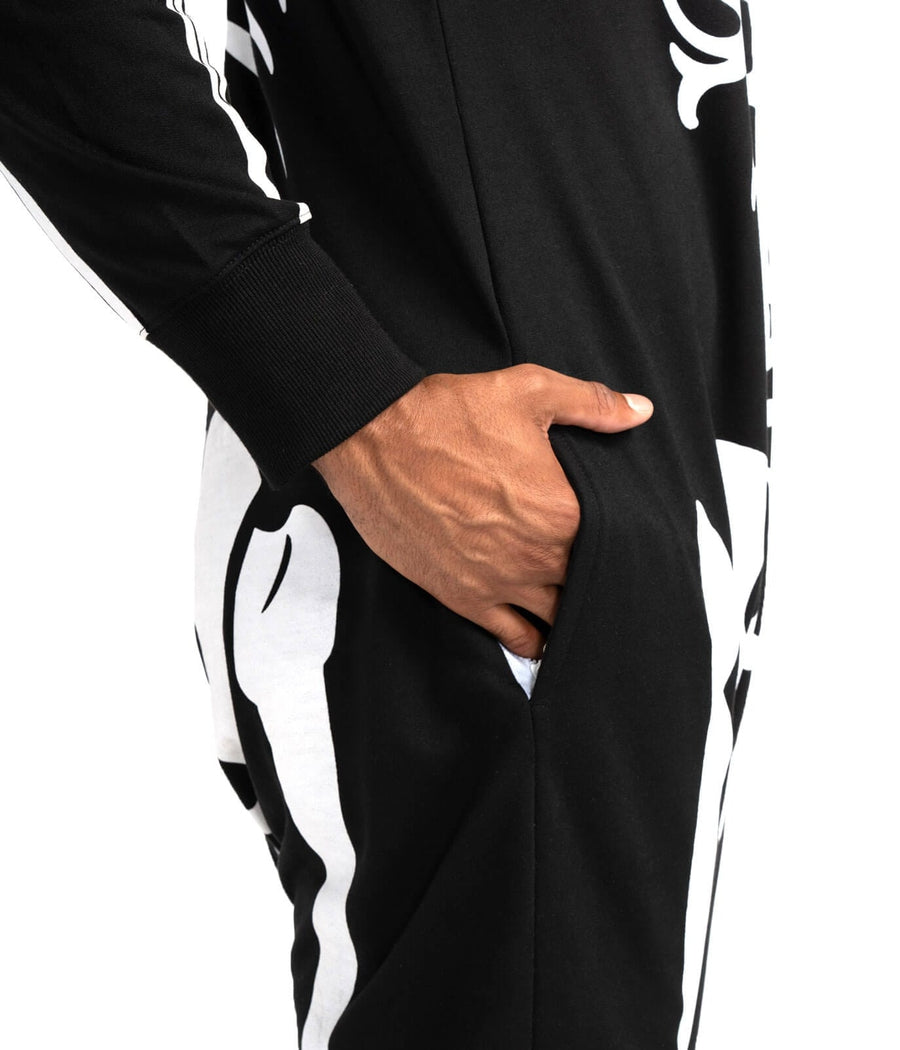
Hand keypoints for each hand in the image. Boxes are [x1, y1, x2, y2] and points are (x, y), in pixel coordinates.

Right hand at [311, 363, 652, 658]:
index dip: (625, 541)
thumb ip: (592, 405)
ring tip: (576, 601)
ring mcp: (500, 583)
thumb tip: (640, 411)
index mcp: (564, 510)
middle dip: (598, 576)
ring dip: (569, 610)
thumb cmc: (447, 414)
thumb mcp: (529, 391)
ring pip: (558, 616)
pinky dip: (534, 642)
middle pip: (589, 584)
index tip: (626, 537)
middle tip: (602, 570)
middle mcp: (538, 556)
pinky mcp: (463, 597)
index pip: (618, 543)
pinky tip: (544, 638)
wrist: (373, 438)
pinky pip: (515, 637)